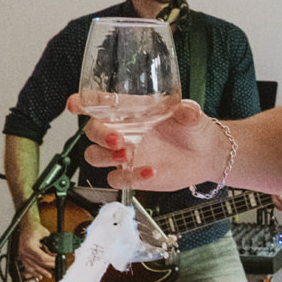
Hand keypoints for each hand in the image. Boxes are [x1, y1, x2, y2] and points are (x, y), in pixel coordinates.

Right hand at [16, 224, 53, 281]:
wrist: (27, 226)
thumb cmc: (35, 228)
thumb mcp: (45, 235)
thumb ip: (49, 246)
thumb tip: (54, 254)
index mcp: (29, 246)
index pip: (42, 257)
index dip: (51, 260)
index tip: (58, 261)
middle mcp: (24, 251)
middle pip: (38, 262)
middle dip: (49, 266)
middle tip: (57, 267)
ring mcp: (21, 254)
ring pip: (32, 266)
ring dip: (41, 271)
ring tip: (48, 275)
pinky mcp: (22, 256)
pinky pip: (27, 265)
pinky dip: (33, 271)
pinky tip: (38, 275)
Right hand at [68, 93, 226, 192]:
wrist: (207, 156)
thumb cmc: (194, 129)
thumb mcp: (193, 116)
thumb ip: (188, 112)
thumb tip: (188, 110)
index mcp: (131, 111)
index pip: (100, 104)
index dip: (83, 102)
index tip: (75, 103)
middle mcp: (121, 131)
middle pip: (92, 131)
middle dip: (99, 134)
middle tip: (117, 139)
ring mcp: (123, 154)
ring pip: (94, 156)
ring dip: (105, 156)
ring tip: (128, 155)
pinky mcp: (131, 174)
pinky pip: (116, 179)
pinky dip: (128, 177)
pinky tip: (149, 172)